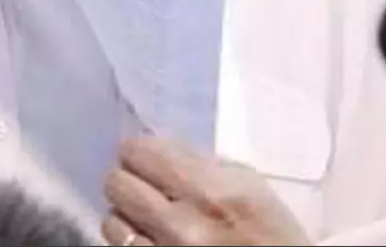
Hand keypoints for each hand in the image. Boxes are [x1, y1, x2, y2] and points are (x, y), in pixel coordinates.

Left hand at [101, 135, 310, 246]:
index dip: (139, 153)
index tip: (147, 159)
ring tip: (152, 220)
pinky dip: (135, 242)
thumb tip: (157, 147)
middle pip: (116, 183)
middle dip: (131, 182)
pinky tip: (155, 240)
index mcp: (209, 191)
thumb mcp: (250, 186)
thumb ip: (201, 163)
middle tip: (148, 188)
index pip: (137, 153)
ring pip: (112, 222)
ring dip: (128, 217)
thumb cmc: (274, 234)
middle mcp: (181, 225)